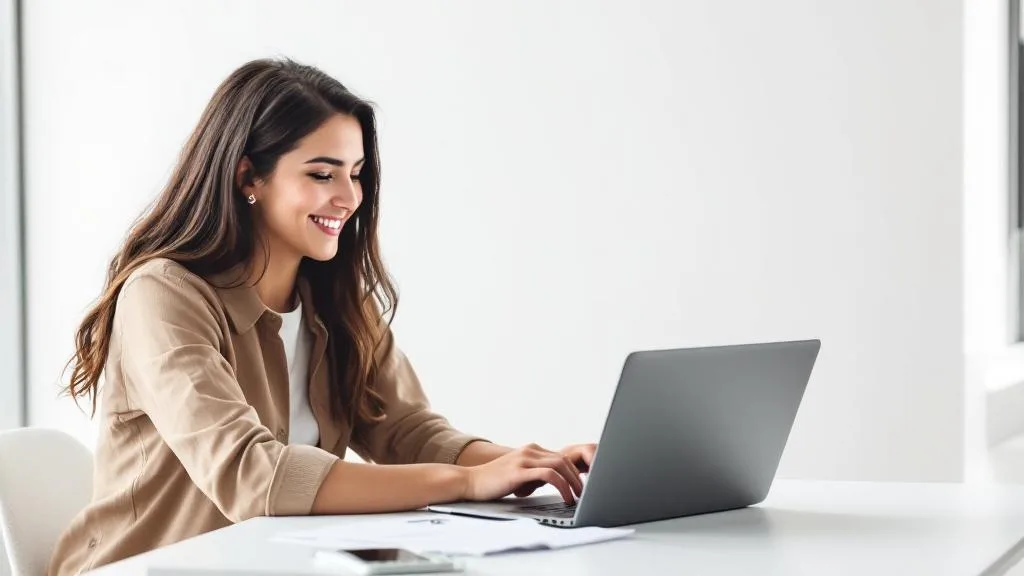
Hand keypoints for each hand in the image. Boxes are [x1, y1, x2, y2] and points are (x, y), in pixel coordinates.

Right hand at [462, 443, 584, 503]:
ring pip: (559, 465)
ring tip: (578, 497)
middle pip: (563, 459)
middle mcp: (529, 451)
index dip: (574, 470)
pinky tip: (565, 497)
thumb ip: (534, 474)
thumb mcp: (518, 474)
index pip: (560, 456)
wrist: (470, 482)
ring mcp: (524, 459)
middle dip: (578, 477)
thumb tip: (553, 482)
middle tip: (585, 493)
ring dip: (573, 482)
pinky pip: (549, 475)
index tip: (582, 483)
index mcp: (530, 450)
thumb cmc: (493, 482)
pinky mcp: (519, 471)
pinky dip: (562, 486)